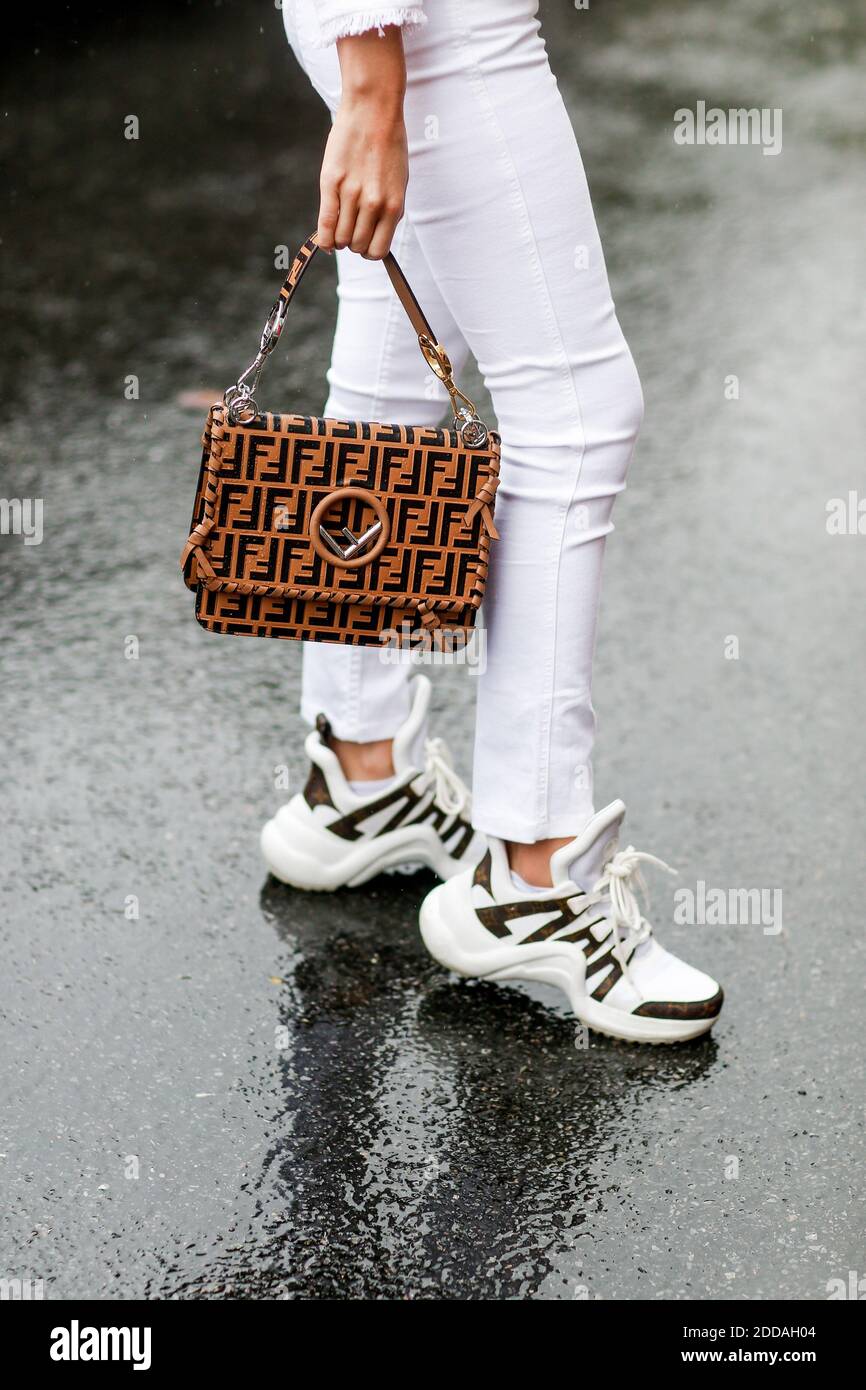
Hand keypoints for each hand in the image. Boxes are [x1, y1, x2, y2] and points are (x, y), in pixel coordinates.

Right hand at [317, 28, 408, 260]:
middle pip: (357, 246)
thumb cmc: (388, 145)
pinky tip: (325, 239)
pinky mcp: (331, 182)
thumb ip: (388, 210)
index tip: (365, 242)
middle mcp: (373, 203)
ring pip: (341, 238)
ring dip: (339, 238)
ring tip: (340, 226)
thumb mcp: (398, 182)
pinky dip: (323, 237)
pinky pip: (325, 223)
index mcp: (394, 205)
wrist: (373, 110)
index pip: (378, 250)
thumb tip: (375, 239)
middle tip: (351, 230)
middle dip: (353, 244)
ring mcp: (351, 193)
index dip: (369, 251)